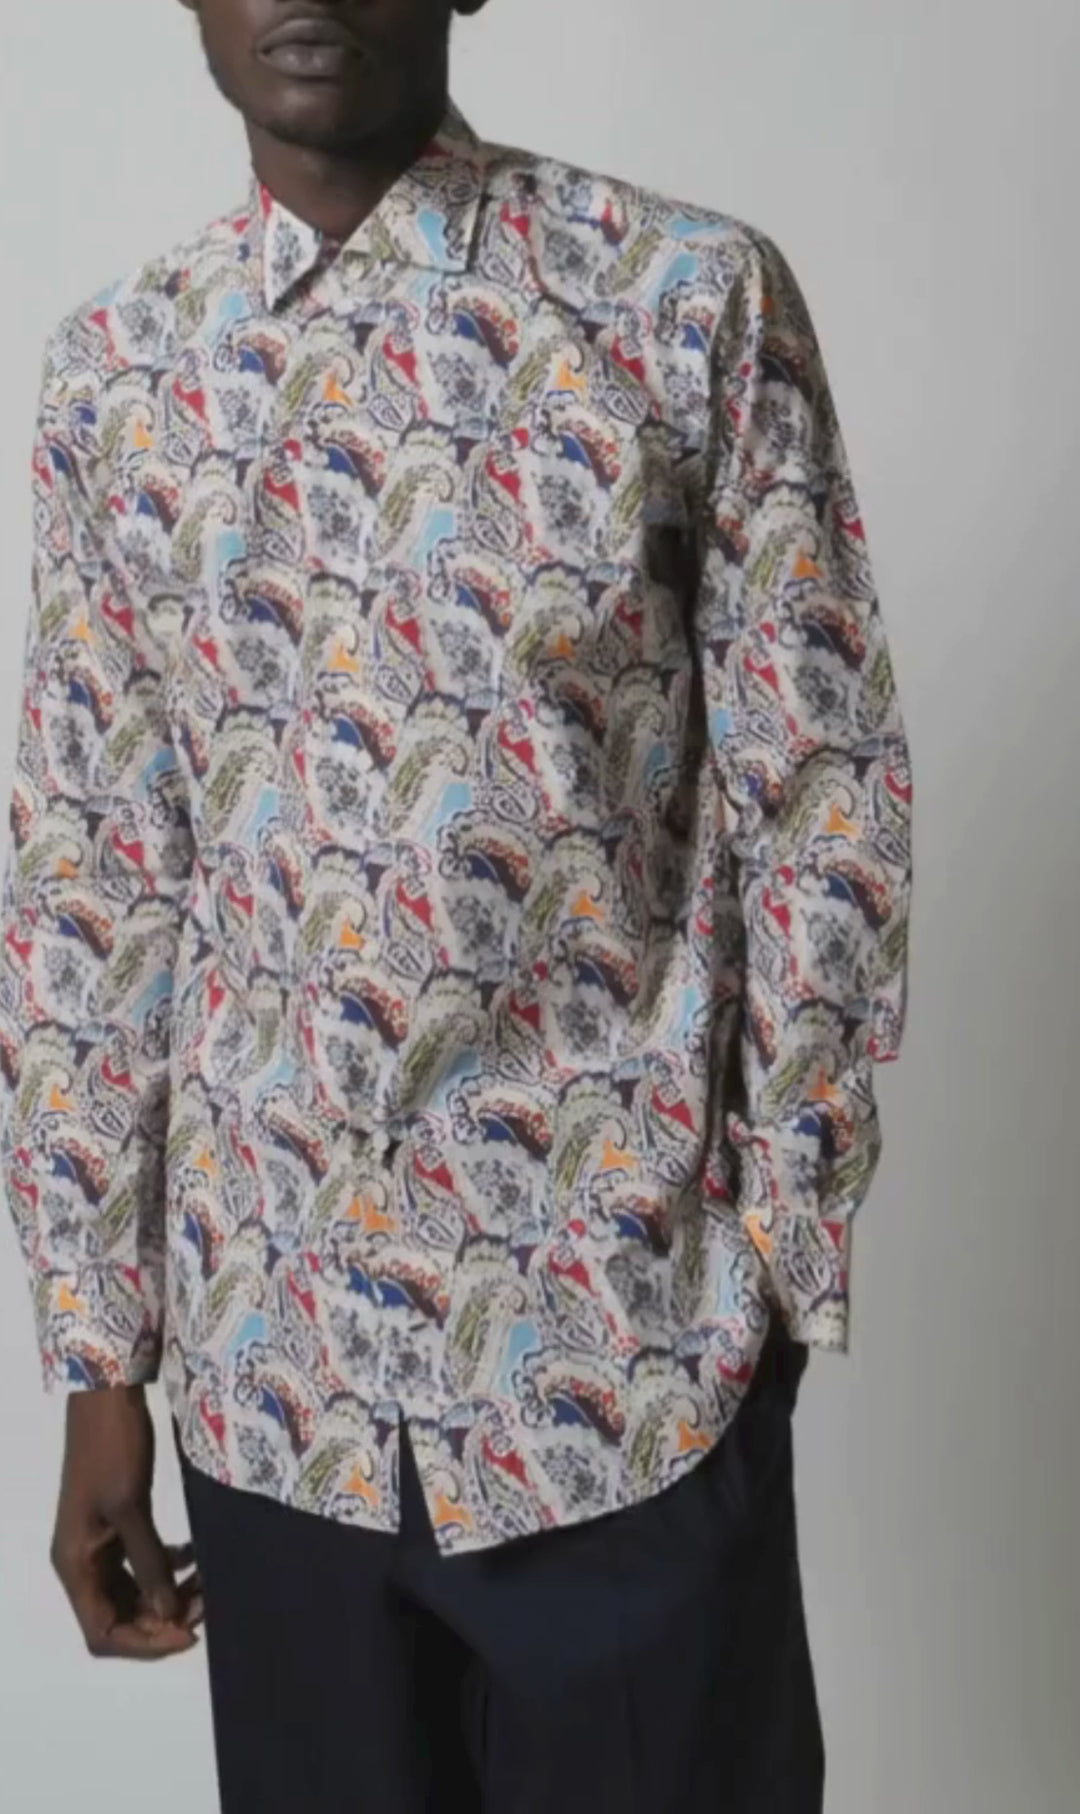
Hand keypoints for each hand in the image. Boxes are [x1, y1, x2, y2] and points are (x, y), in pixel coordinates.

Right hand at [50, 1384, 203, 1661]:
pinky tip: (196, 1556)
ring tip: (209, 1584)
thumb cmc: (112, 1447)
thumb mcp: (131, 1506)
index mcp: (75, 1564)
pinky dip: (167, 1567)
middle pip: (119, 1617)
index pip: (103, 1632)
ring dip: (169, 1594)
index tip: (188, 1633)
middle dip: (162, 1619)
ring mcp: (99, 1542)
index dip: (144, 1643)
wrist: (106, 1395)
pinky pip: (140, 1563)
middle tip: (208, 1605)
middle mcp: (82, 1561)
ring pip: (134, 1591)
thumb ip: (149, 1563)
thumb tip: (168, 1615)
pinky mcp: (116, 1523)